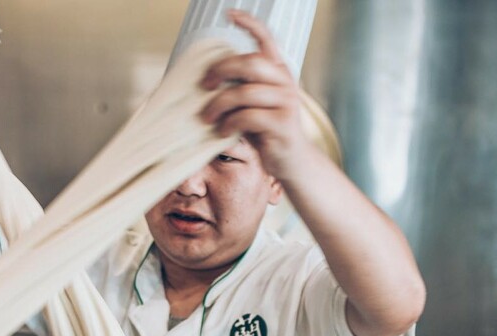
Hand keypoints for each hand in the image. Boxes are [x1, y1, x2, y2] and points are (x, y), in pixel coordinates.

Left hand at [198, 10, 311, 179]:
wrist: (291, 161)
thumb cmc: (267, 131)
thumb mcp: (254, 104)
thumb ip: (241, 87)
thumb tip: (207, 80)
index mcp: (278, 72)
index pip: (267, 39)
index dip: (249, 24)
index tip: (229, 14)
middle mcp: (285, 82)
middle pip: (249, 63)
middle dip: (221, 71)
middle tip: (204, 85)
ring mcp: (286, 102)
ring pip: (244, 92)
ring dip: (218, 104)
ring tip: (207, 117)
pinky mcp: (282, 124)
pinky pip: (247, 117)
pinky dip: (229, 123)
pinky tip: (223, 131)